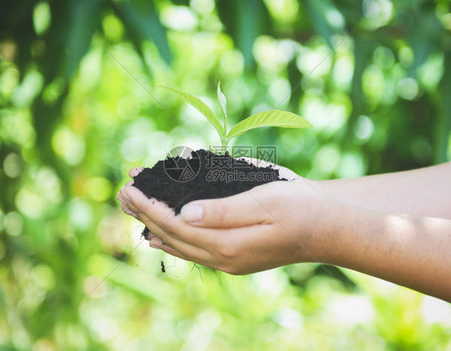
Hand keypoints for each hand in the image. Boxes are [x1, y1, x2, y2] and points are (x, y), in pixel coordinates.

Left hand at [117, 163, 331, 274]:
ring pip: (181, 246)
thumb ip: (223, 210)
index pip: (176, 225)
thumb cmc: (300, 206)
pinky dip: (173, 241)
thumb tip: (184, 214)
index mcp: (228, 244)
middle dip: (145, 214)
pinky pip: (194, 252)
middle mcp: (225, 258)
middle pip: (173, 237)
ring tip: (133, 211)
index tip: (129, 189)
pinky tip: (161, 237)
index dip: (150, 206)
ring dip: (155, 227)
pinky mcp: (236, 258)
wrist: (328, 227)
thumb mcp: (263, 200)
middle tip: (121, 194)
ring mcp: (230, 262)